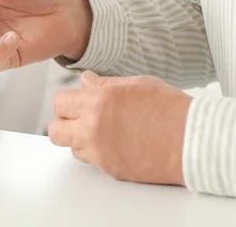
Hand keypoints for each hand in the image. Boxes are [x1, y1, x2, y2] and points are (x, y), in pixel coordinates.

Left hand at [48, 71, 192, 186]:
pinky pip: (93, 162)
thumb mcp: (136, 84)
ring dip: (80, 140)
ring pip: (71, 148)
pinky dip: (99, 154)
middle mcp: (93, 128)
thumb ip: (104, 84)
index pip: (59, 102)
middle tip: (77, 119)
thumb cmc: (171, 110)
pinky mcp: (110, 169)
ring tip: (102, 132)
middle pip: (55, 130)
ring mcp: (100, 152)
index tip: (73, 102)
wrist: (194, 141)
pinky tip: (117, 144)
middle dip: (63, 123)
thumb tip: (86, 80)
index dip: (66, 102)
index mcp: (97, 102)